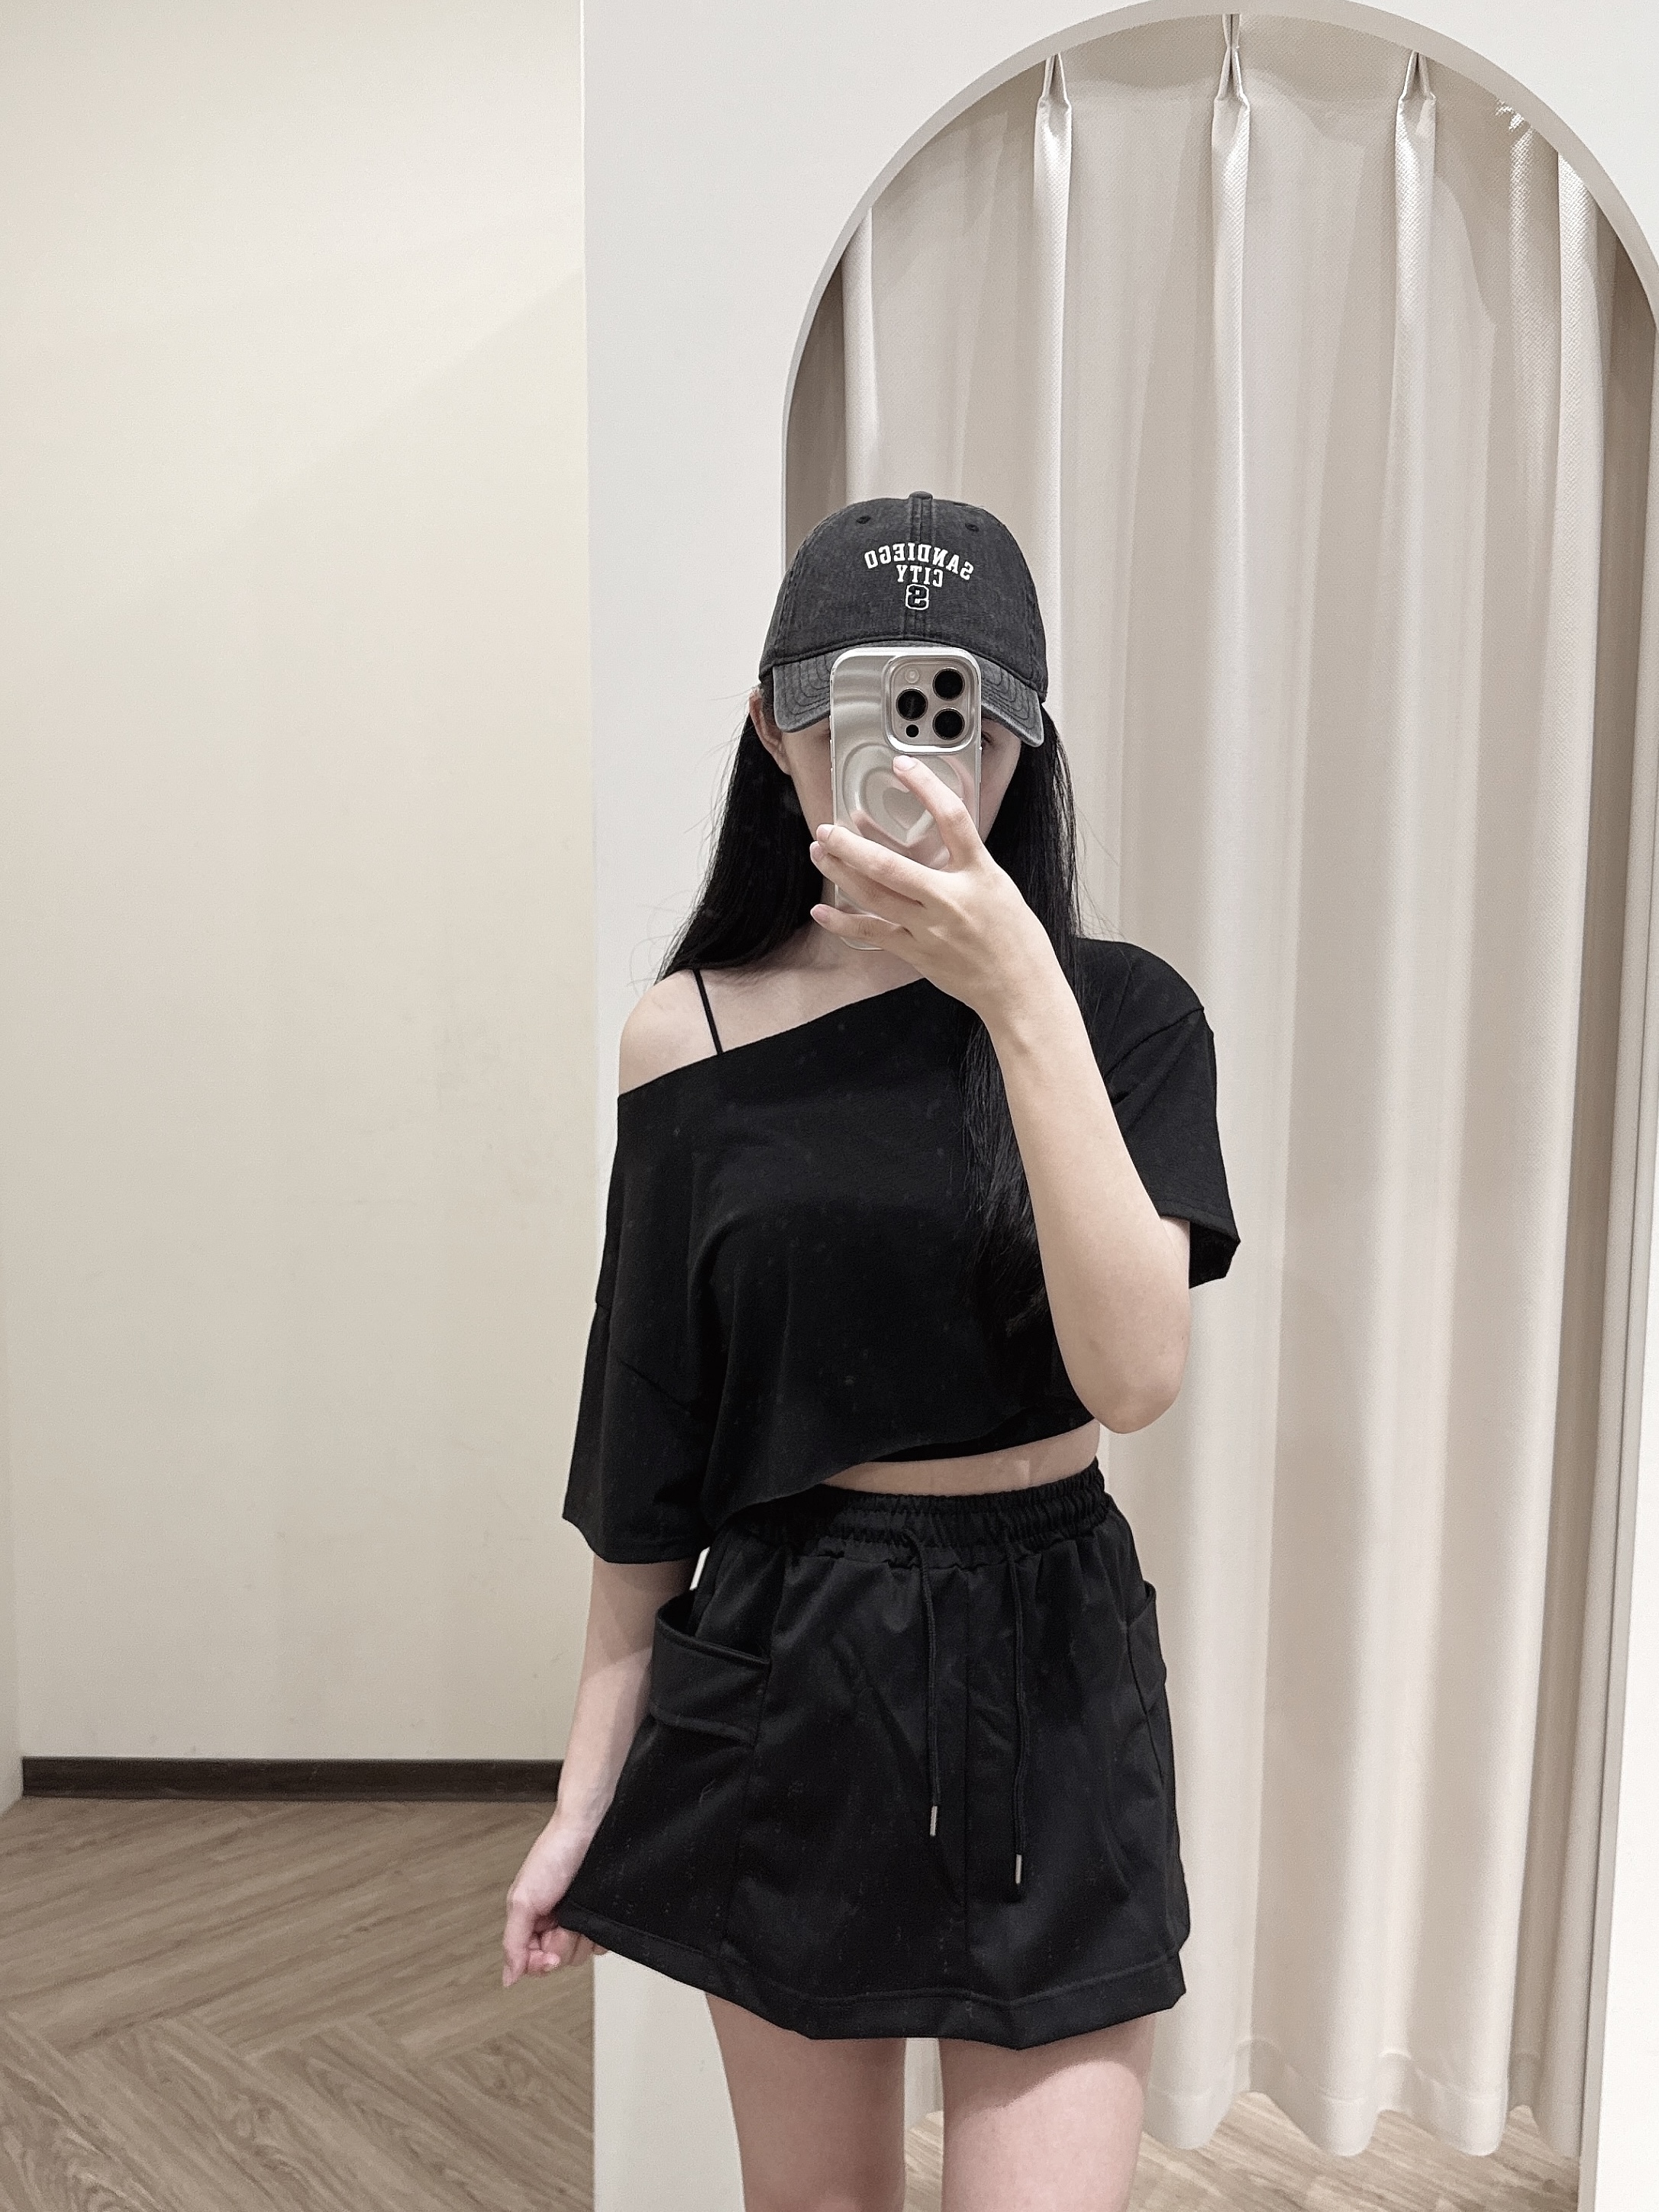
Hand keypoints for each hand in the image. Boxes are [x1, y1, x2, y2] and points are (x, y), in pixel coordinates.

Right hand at [501, 1812, 608, 1984]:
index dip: (540, 1964)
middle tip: (563, 1920)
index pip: (531, 1963)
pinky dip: (600, 1930)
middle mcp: (553, 1921)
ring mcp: (576, 1917)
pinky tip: (594, 1910)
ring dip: (582, 1936)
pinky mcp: (597, 1912)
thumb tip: (508, 1978)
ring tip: (578, 1910)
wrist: (589, 1828)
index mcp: (530, 1921)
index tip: (550, 1958)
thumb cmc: (554, 1853)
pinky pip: (601, 1940)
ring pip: (580, 1953)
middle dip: (562, 1944)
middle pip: (558, 1960)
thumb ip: (513, 1942)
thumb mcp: (523, 1900)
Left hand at [808, 755, 1053, 1022]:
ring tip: (820, 853)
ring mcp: (930, 928)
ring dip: (840, 872)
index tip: (904, 766)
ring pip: (873, 896)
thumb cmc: (1017, 941)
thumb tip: (941, 844)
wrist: (1021, 990)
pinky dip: (843, 922)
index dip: (926, 787)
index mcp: (979, 875)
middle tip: (827, 828)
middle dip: (850, 845)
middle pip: (889, 865)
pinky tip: (822, 910)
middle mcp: (951, 899)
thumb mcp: (1001, 888)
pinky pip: (873, 933)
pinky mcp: (917, 952)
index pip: (953, 819)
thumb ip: (968, 865)